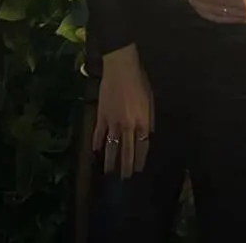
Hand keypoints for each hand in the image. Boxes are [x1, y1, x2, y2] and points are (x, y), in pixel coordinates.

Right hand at [93, 44, 153, 178]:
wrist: (121, 67)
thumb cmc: (140, 80)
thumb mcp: (151, 100)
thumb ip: (150, 119)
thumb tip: (149, 134)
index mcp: (142, 122)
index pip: (142, 147)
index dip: (139, 160)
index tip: (138, 170)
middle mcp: (128, 125)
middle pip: (127, 152)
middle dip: (125, 167)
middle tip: (124, 178)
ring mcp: (113, 122)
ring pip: (111, 147)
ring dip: (110, 160)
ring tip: (109, 171)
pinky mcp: (101, 115)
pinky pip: (98, 133)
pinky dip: (96, 143)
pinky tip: (95, 151)